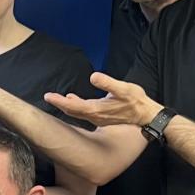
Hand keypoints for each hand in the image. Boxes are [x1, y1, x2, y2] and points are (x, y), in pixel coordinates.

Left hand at [44, 72, 160, 127]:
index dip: (60, 101)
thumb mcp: (123, 88)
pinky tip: (74, 99)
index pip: (73, 105)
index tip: (48, 96)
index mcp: (97, 109)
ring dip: (67, 105)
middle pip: (72, 111)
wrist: (146, 115)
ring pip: (77, 113)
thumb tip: (93, 76)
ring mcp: (98, 118)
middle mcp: (95, 116)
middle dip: (59, 103)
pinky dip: (76, 106)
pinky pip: (84, 113)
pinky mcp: (102, 117)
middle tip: (47, 97)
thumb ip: (107, 83)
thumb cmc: (136, 101)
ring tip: (57, 98)